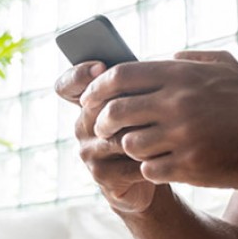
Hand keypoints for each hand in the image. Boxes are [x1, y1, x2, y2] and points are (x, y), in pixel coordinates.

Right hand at [55, 61, 160, 212]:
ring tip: (170, 129)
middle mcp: (82, 126)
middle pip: (100, 109)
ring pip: (117, 137)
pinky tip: (170, 154)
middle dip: (130, 105)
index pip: (67, 85)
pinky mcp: (101, 176)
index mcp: (88, 104)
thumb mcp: (146, 104)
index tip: (100, 66)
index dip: (79, 74)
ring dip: (146, 133)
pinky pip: (129, 164)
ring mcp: (89, 152)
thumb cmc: (153, 130)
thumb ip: (139, 86)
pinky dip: (152, 159)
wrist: (157, 171)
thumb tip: (158, 62)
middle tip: (156, 100)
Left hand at [81, 50, 237, 189]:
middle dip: (104, 121)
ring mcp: (183, 136)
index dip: (97, 88)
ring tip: (142, 148)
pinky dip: (150, 169)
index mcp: (182, 75)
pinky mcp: (190, 166)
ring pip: (129, 144)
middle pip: (116, 111)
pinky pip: (150, 169)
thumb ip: (194, 58)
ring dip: (130, 147)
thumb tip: (168, 54)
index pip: (120, 75)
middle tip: (106, 128)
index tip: (91, 99)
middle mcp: (178, 103)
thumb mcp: (227, 67)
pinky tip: (163, 166)